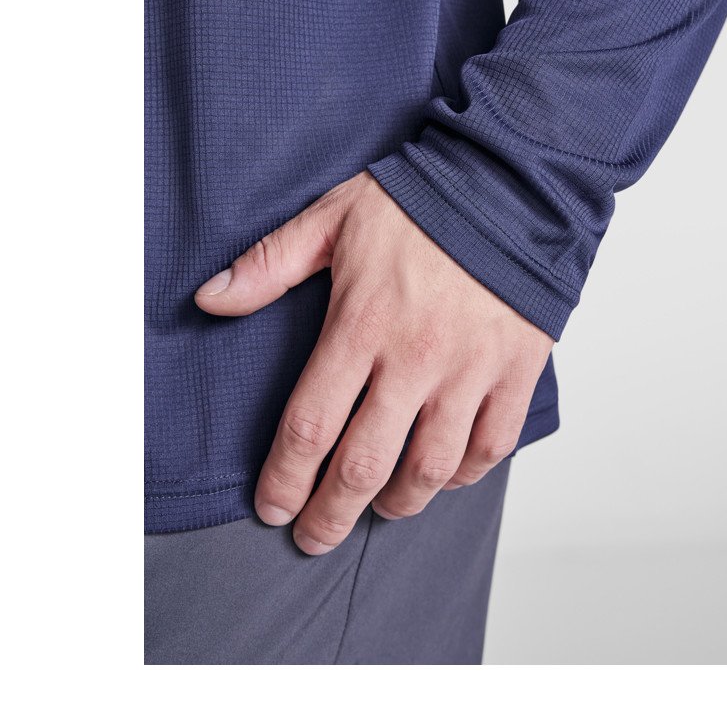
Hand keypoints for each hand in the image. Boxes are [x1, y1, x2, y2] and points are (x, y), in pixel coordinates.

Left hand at [195, 172, 553, 554]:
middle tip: (314, 538)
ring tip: (379, 510)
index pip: (310, 426)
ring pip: (430, 468)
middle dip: (331, 515)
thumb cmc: (421, 202)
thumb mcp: (333, 218)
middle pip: (364, 465)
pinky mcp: (517, 371)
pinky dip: (465, 474)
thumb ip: (270, 264)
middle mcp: (415, 359)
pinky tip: (444, 476)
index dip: (285, 478)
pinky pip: (491, 445)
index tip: (273, 507)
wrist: (510, 187)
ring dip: (398, 503)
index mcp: (362, 325)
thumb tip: (209, 299)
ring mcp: (471, 370)